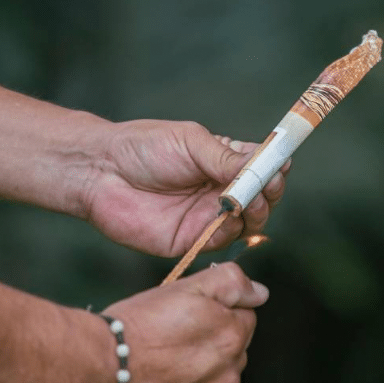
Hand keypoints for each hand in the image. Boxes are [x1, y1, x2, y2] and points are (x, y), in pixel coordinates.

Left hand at [82, 120, 288, 256]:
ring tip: (248, 198)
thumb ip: (226, 158)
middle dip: (269, 191)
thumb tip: (265, 164)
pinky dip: (231, 230)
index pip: (260, 168)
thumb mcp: (190, 142)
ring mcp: (207, 216)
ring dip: (255, 211)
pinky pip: (222, 241)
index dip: (274, 168)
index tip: (281, 164)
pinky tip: (228, 216)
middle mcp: (219, 191)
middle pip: (261, 198)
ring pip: (247, 222)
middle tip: (267, 184)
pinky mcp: (192, 240)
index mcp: (222, 163)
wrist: (102, 172)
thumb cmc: (143, 148)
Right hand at [101, 262, 268, 382]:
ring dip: (202, 363)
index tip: (192, 309)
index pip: (244, 315)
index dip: (219, 307)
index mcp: (233, 336)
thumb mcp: (187, 286)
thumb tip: (259, 292)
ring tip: (167, 354)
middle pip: (233, 346)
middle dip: (213, 335)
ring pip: (218, 373)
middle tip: (177, 329)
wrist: (103, 366)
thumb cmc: (141, 324)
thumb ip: (231, 283)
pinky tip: (166, 376)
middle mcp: (229, 373)